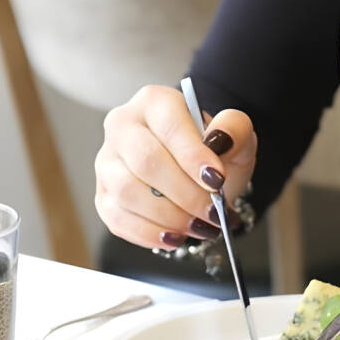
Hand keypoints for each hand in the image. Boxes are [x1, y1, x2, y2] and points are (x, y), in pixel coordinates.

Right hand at [95, 84, 257, 248]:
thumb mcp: (236, 134)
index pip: (170, 127)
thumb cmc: (213, 152)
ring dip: (169, 217)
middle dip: (185, 194)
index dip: (193, 156)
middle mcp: (122, 127)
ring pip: (128, 192)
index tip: (217, 180)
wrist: (198, 174)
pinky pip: (118, 219)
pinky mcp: (103, 195)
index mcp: (155, 102)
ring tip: (200, 226)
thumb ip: (234, 128)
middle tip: (214, 212)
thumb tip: (220, 140)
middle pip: (145, 161)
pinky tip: (174, 237)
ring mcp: (107, 162)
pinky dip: (149, 234)